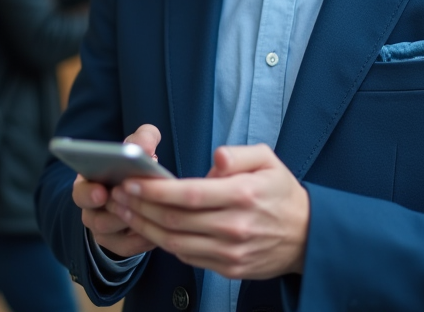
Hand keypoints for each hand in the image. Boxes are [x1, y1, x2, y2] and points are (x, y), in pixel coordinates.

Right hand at [72, 124, 162, 258]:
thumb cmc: (131, 166)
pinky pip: (127, 248)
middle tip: (135, 203)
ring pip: (112, 234)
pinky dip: (142, 239)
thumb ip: (141, 139)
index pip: (80, 193)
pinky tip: (158, 227)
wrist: (135, 191)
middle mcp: (91, 211)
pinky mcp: (118, 245)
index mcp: (88, 185)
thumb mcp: (135, 148)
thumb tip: (145, 145)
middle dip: (117, 211)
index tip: (102, 191)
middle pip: (96, 219)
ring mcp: (103, 231)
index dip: (89, 194)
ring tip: (151, 212)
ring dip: (131, 223)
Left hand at [108, 144, 309, 279]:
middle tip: (116, 194)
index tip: (131, 181)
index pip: (188, 194)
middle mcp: (234, 226)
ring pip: (174, 242)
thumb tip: (214, 159)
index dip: (155, 190)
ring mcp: (230, 252)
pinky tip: (149, 228)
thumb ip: (238, 154)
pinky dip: (163, 243)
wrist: (307, 237)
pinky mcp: (228, 268)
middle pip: (174, 220)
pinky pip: (187, 256)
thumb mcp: (268, 160)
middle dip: (140, 207)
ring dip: (144, 227)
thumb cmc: (282, 193)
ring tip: (124, 211)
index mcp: (242, 195)